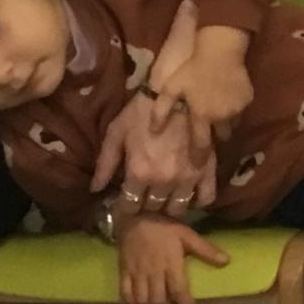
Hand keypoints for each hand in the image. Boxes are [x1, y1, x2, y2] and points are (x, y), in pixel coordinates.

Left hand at [93, 100, 217, 213]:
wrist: (176, 95)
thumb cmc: (141, 113)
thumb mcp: (116, 134)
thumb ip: (105, 164)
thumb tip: (95, 189)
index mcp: (139, 173)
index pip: (129, 205)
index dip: (125, 206)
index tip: (124, 201)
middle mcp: (164, 182)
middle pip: (153, 208)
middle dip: (146, 207)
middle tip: (143, 199)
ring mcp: (188, 178)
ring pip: (179, 208)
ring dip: (169, 207)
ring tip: (164, 199)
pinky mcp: (208, 171)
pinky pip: (207, 197)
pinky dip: (198, 202)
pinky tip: (189, 195)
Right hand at [117, 214, 227, 303]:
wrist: (135, 218)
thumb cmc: (164, 227)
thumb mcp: (188, 235)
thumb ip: (205, 250)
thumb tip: (226, 261)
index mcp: (171, 264)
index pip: (178, 291)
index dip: (185, 303)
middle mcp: (153, 272)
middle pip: (159, 300)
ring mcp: (137, 273)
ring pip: (142, 300)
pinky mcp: (124, 272)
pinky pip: (125, 294)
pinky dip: (132, 303)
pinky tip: (140, 303)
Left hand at [151, 25, 253, 161]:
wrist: (220, 50)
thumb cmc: (192, 69)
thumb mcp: (170, 88)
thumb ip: (161, 111)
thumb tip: (153, 131)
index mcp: (202, 116)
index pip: (201, 145)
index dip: (199, 158)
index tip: (197, 167)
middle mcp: (222, 117)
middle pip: (221, 137)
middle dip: (216, 137)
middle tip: (210, 133)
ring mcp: (237, 109)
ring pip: (232, 124)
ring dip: (225, 122)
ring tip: (218, 113)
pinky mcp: (247, 100)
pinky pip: (240, 110)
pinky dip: (233, 108)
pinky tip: (226, 97)